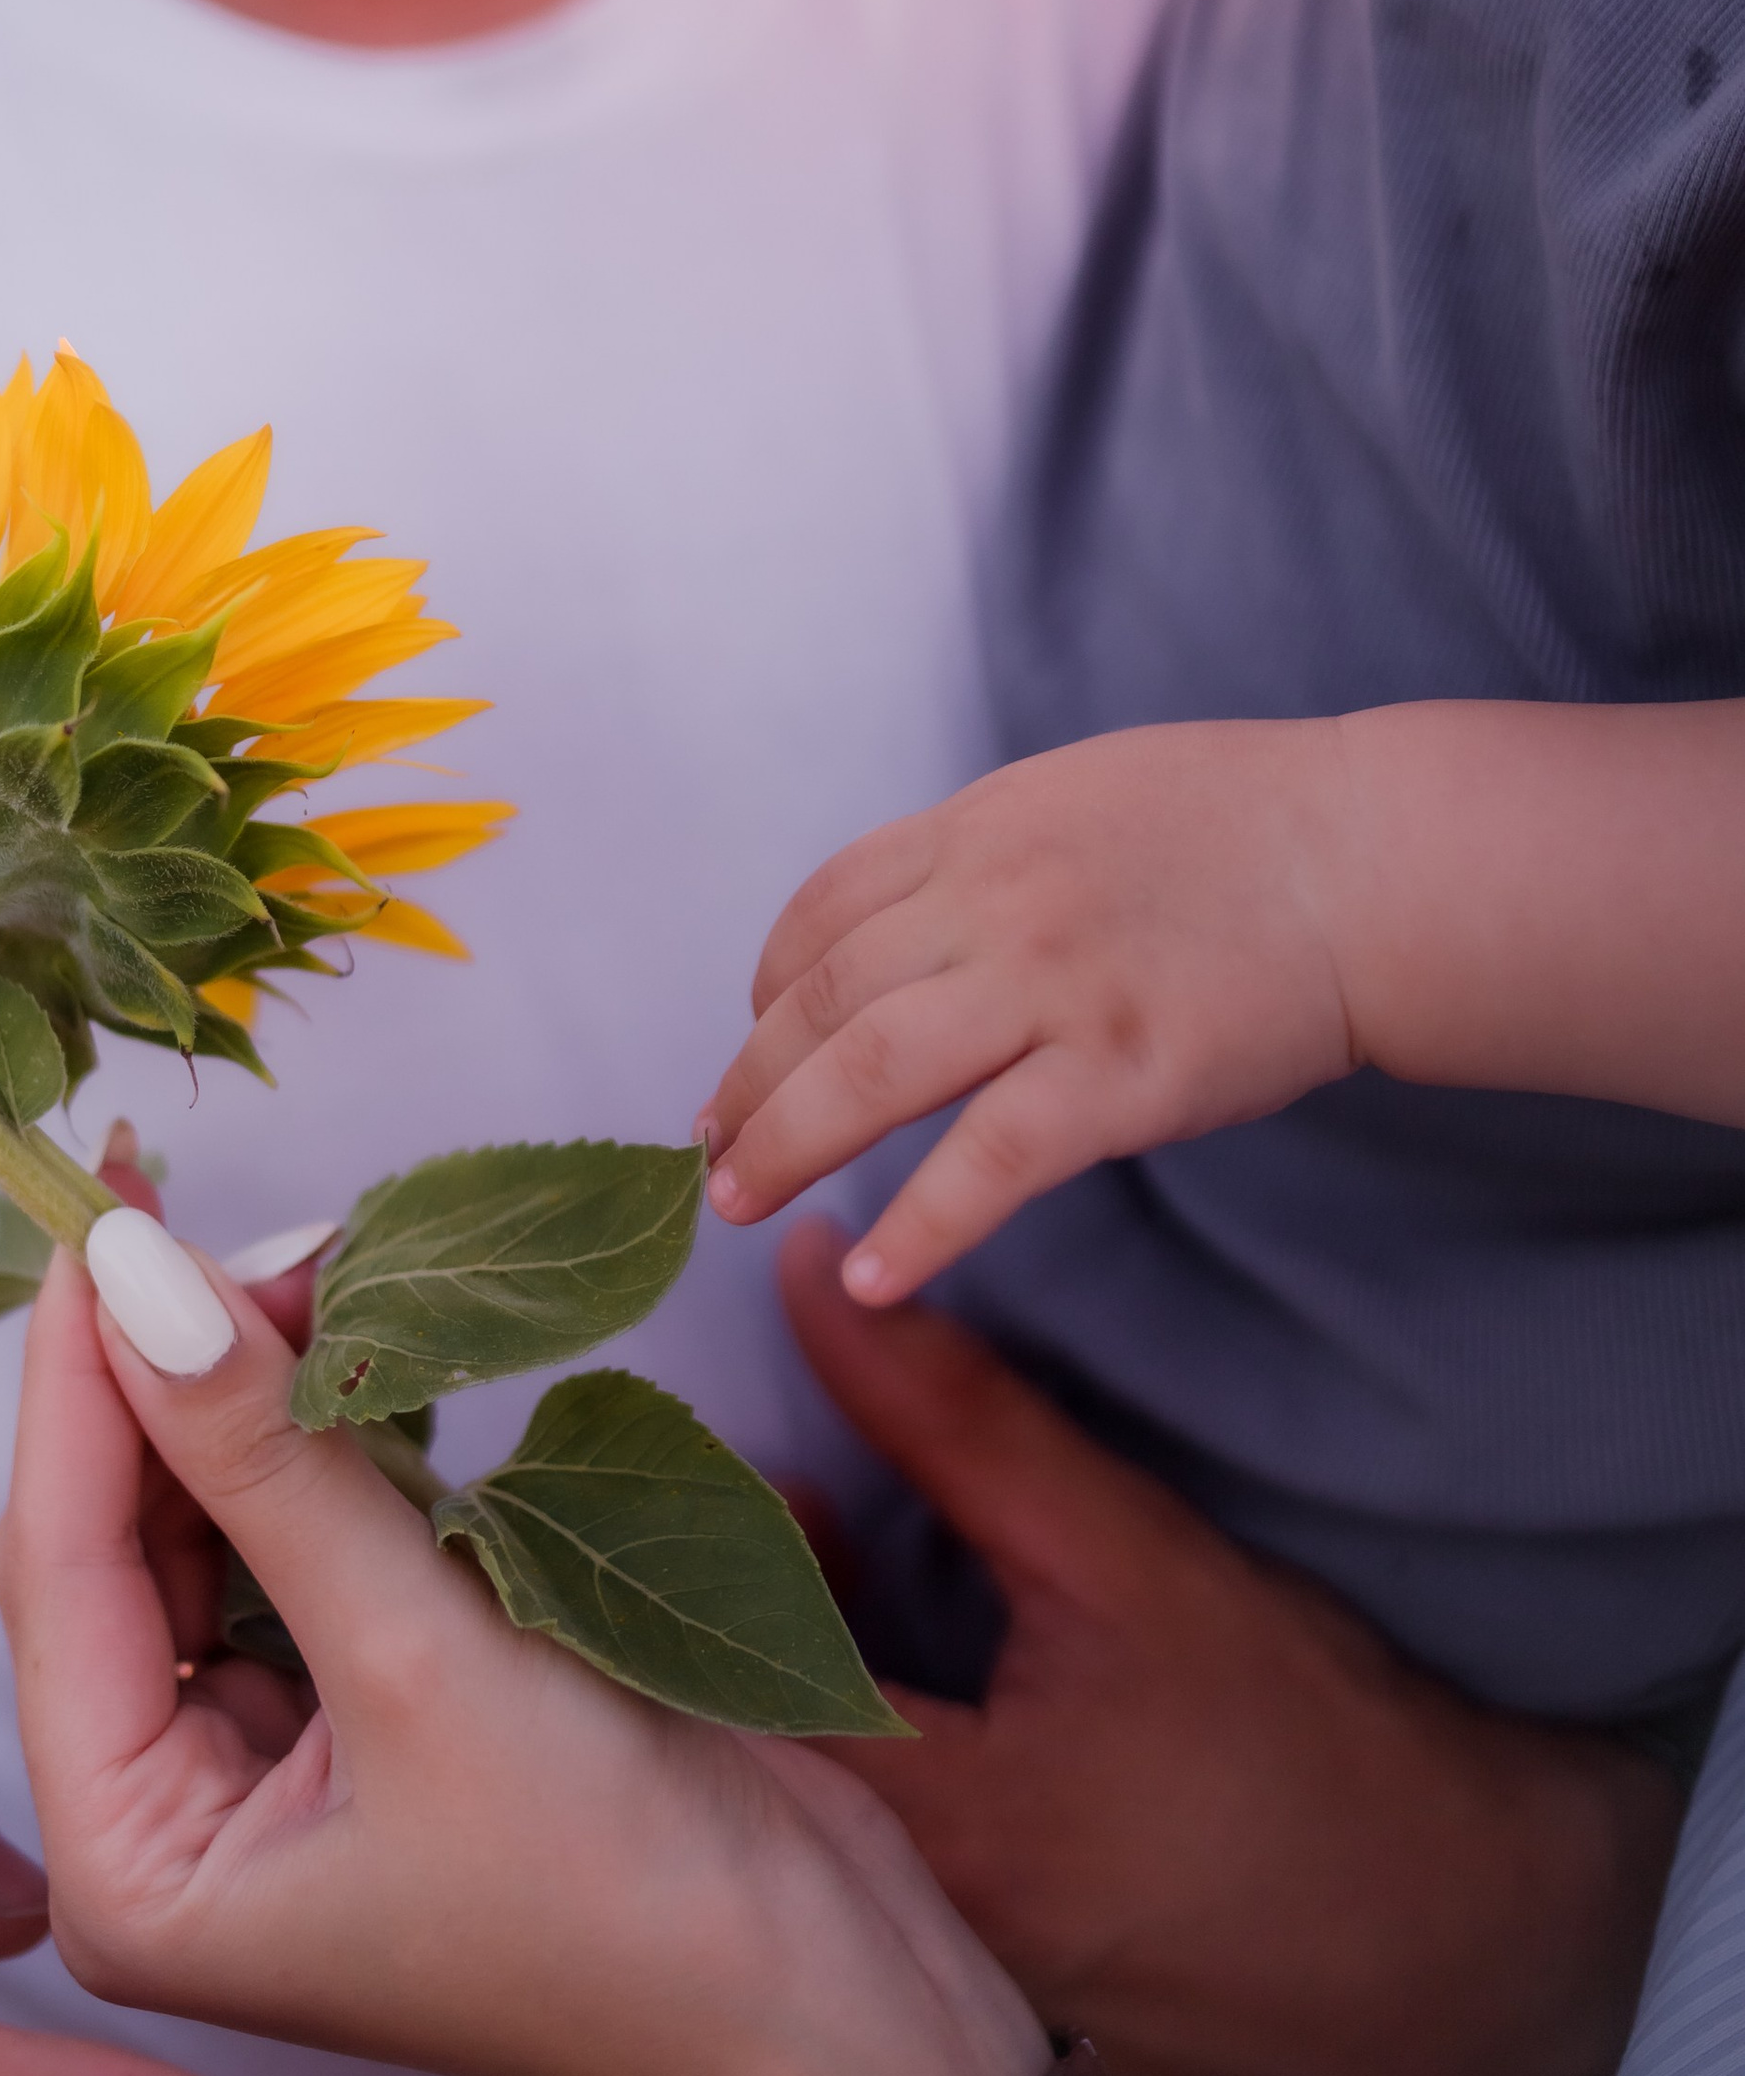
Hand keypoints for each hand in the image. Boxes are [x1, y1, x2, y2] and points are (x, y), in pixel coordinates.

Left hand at [0, 1244, 1051, 2075]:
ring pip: (214, 1521)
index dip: (80, 1378)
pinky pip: (308, 1537)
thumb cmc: (620, 1896)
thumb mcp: (423, 1663)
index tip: (106, 1211)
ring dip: (257, 1391)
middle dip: (173, 1378)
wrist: (823, 2000)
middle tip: (228, 1221)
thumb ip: (274, 1465)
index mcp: (130, 1866)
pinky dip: (333, 1439)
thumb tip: (139, 1288)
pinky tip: (361, 1338)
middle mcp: (170, 1816)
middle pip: (119, 1537)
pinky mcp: (371, 1705)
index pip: (61, 1566)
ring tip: (315, 1258)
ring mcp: (272, 1761)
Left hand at [703, 720, 1361, 1300]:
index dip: (770, 987)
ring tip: (733, 1205)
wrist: (1367, 860)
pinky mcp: (1119, 1073)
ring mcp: (1052, 986)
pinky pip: (989, 1160)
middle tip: (707, 1148)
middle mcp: (992, 900)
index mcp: (978, 830)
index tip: (752, 1043)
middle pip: (822, 998)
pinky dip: (919, 1224)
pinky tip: (871, 1276)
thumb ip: (987, 861)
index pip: (823, 909)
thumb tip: (910, 931)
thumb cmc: (1241, 829)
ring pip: (872, 1073)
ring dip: (786, 1144)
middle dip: (750, 1082)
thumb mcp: (1080, 799)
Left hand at [779, 1228, 1681, 2075]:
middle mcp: (927, 1983)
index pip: (733, 1691)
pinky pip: (930, 1977)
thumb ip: (953, 1424)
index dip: (726, 1575)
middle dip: (778, 1671)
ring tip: (901, 1662)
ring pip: (849, 1889)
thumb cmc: (1319, 1748)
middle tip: (819, 1567)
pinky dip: (930, 1870)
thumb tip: (808, 1281)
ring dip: (852, 1767)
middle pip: (783, 1801)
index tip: (759, 1497)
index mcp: (934, 1846)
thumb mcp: (1130, 1563)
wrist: (1501, 1958)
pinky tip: (990, 1792)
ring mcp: (982, 2069)